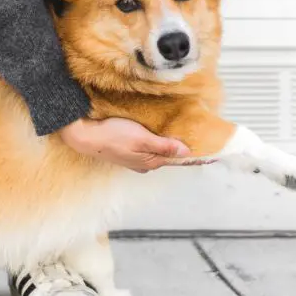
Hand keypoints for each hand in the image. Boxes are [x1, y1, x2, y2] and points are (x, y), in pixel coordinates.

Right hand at [58, 117, 208, 172]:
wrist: (84, 136)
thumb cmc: (112, 136)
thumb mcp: (142, 140)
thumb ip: (164, 147)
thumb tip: (186, 153)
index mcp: (151, 162)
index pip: (179, 159)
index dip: (194, 154)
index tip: (211, 152)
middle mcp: (145, 163)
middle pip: (169, 155)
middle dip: (182, 148)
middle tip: (197, 135)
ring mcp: (135, 157)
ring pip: (158, 151)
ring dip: (169, 144)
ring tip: (181, 132)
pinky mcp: (127, 149)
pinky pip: (148, 146)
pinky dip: (156, 140)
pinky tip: (157, 133)